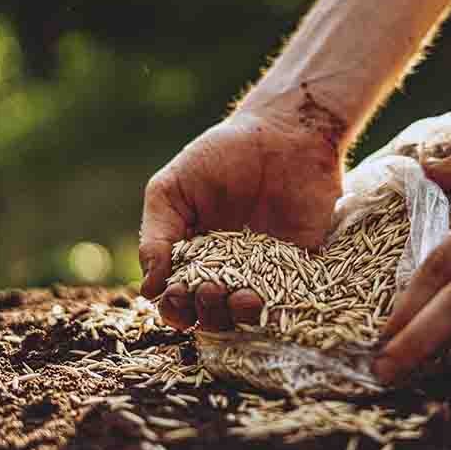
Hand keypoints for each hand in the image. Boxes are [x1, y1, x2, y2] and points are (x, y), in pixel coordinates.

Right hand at [139, 111, 342, 330]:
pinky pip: (291, 300)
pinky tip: (272, 301)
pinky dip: (281, 311)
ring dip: (241, 318)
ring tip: (245, 298)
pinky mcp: (301, 266)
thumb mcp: (172, 189)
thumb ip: (156, 236)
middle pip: (211, 317)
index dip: (175, 308)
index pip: (178, 301)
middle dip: (207, 313)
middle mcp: (227, 271)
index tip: (180, 292)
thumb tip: (149, 290)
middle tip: (213, 289)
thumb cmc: (220, 155)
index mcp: (191, 256)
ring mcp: (265, 271)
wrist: (284, 132)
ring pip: (248, 317)